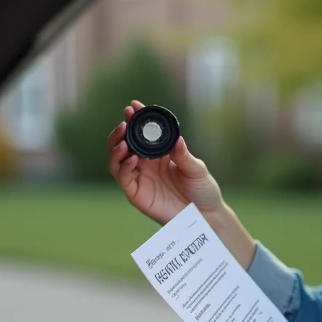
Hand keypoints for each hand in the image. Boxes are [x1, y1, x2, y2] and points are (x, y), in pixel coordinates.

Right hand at [106, 100, 224, 224]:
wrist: (205, 215)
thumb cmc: (202, 190)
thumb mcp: (196, 169)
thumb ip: (183, 155)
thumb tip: (176, 139)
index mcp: (158, 154)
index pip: (142, 133)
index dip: (135, 119)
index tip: (133, 106)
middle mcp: (145, 164)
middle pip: (123, 144)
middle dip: (120, 131)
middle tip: (125, 121)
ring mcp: (139, 179)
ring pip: (116, 160)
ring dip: (116, 147)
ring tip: (124, 139)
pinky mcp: (136, 195)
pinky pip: (123, 178)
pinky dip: (123, 167)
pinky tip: (131, 158)